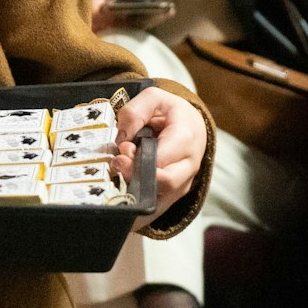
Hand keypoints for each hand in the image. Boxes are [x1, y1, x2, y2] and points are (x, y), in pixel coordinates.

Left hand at [112, 87, 206, 226]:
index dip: (139, 158)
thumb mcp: (154, 98)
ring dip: (134, 191)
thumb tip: (121, 139)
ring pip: (161, 199)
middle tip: (116, 163)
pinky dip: (138, 208)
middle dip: (135, 177)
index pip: (163, 159)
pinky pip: (158, 208)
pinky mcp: (174, 194)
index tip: (122, 149)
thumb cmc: (171, 111)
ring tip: (117, 175)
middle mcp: (189, 165)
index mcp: (186, 139)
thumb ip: (135, 112)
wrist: (191, 125)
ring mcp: (183, 183)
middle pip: (165, 184)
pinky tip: (120, 202)